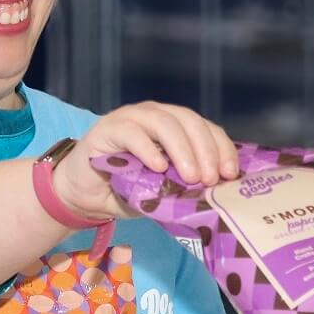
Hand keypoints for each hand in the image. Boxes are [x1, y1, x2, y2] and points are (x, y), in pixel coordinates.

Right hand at [52, 102, 239, 220]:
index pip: (206, 129)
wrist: (82, 195)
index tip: (230, 174)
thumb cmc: (124, 191)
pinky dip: (148, 149)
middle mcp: (155, 116)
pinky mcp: (108, 129)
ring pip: (164, 123)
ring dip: (182, 149)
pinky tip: (158, 168)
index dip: (221, 148)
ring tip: (190, 176)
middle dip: (205, 149)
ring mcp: (131, 119)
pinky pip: (132, 134)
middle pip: (189, 121)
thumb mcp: (161, 193)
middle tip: (210, 178)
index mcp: (174, 126)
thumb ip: (183, 188)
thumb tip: (215, 198)